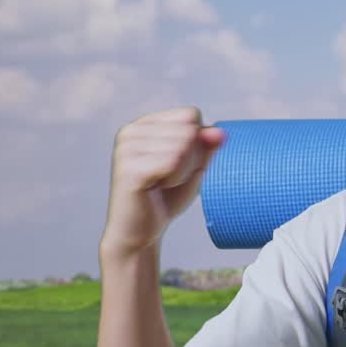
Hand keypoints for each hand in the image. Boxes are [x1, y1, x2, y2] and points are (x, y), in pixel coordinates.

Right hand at [101, 106, 226, 261]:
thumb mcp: (195, 166)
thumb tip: (219, 131)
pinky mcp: (129, 168)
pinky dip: (176, 178)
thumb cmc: (167, 197)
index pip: (191, 115)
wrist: (141, 231)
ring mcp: (126, 148)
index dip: (197, 142)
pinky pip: (173, 162)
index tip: (177, 162)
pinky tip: (158, 187)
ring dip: (182, 172)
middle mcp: (131, 131)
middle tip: (169, 178)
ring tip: (162, 183)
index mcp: (144, 124)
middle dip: (191, 160)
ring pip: (184, 146)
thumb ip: (207, 145)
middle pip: (190, 130)